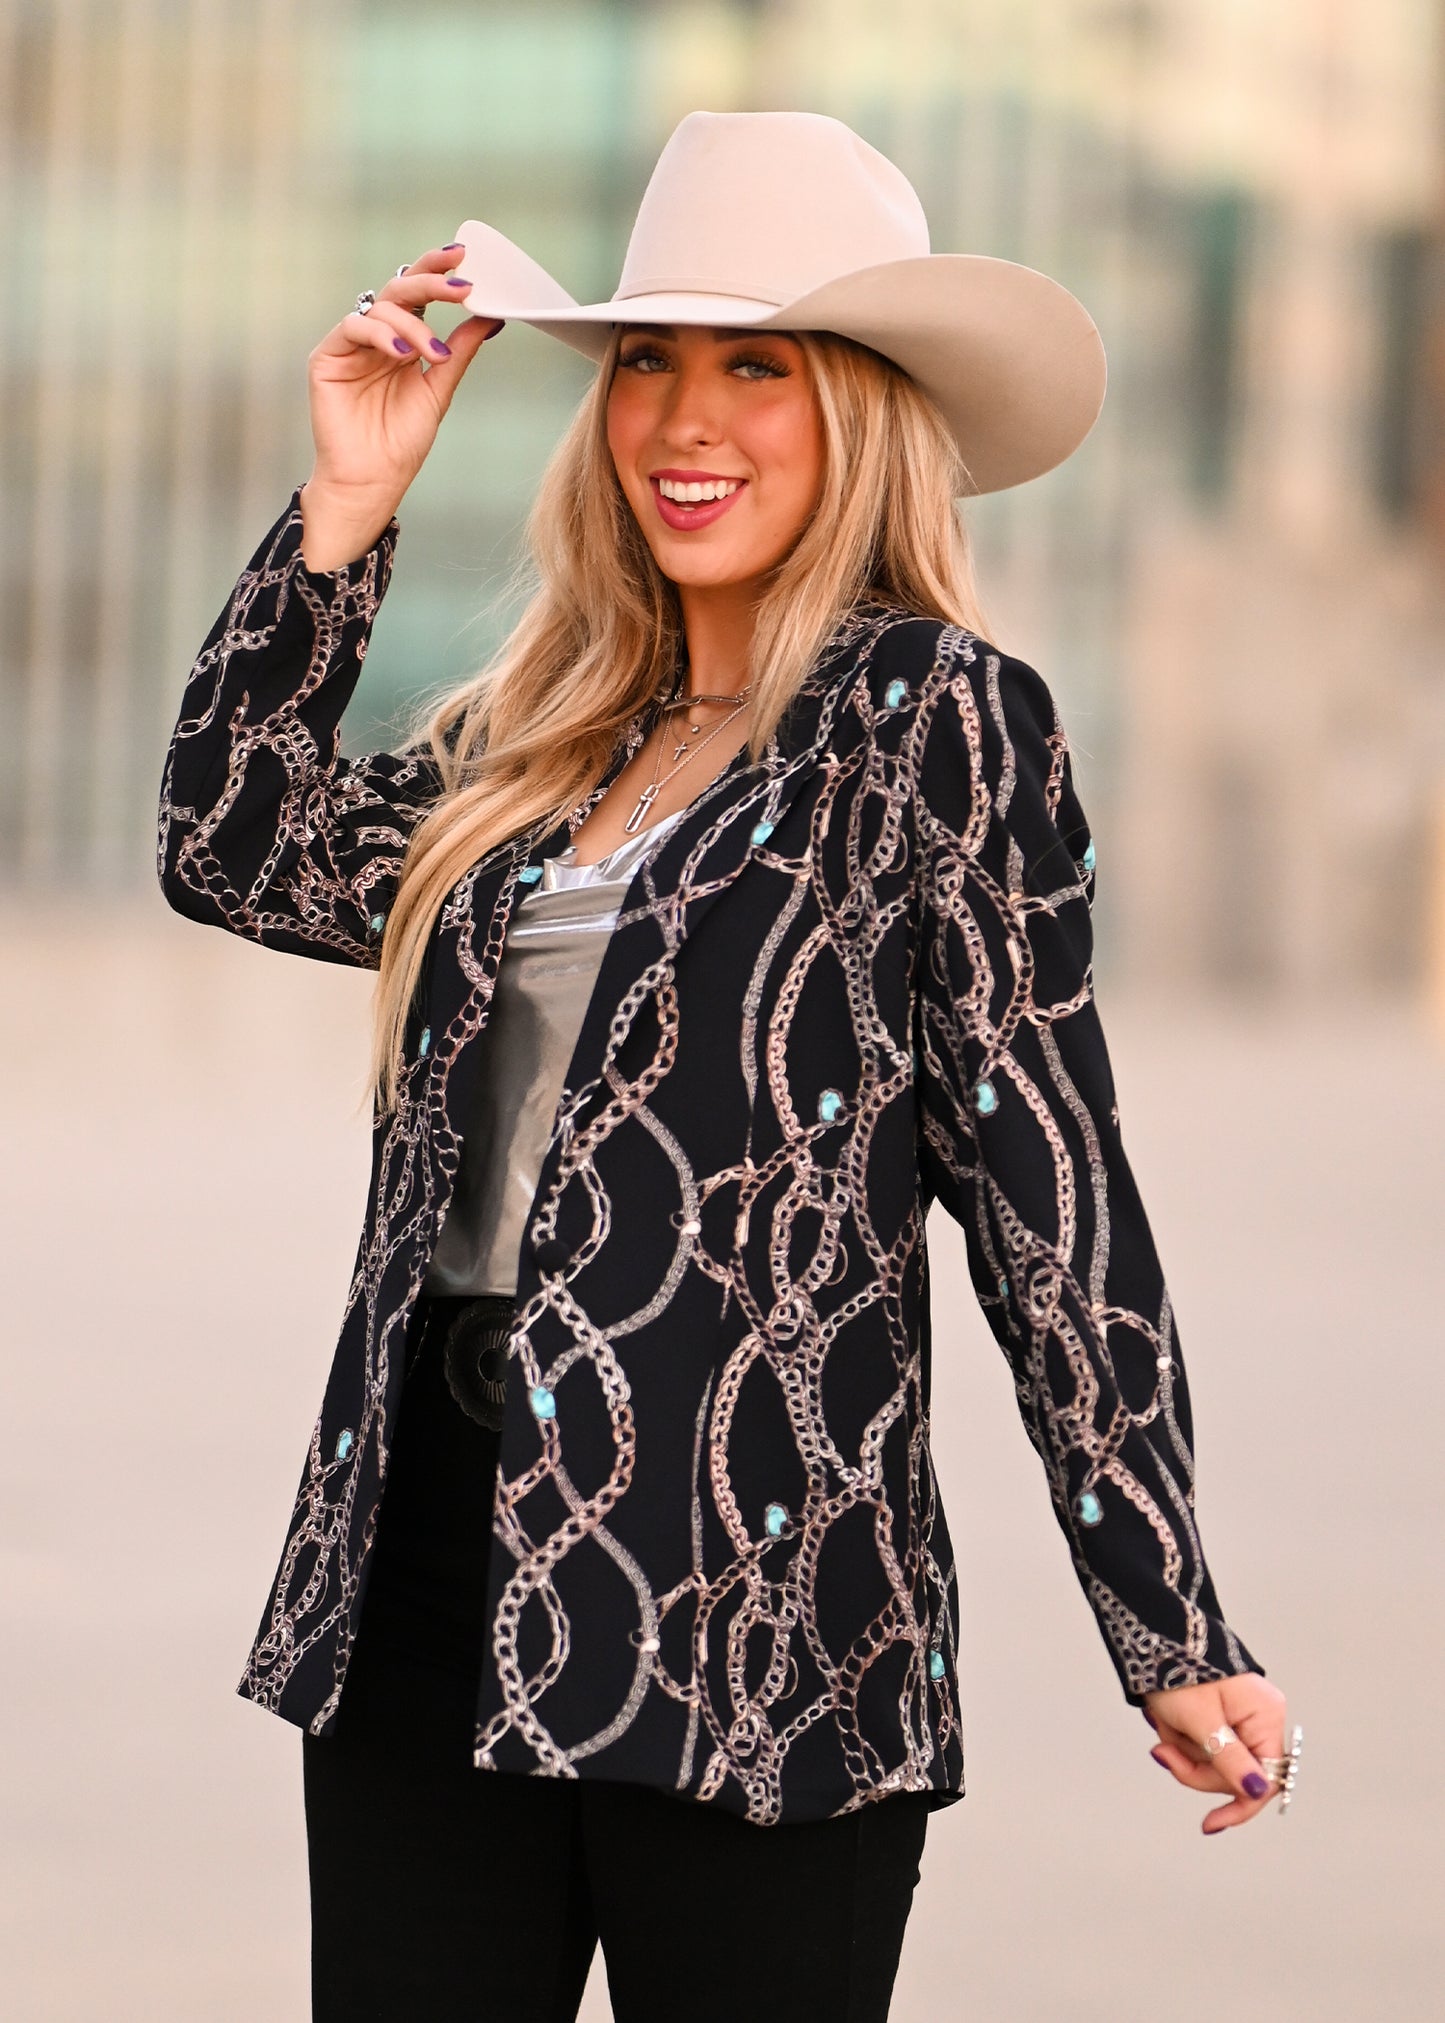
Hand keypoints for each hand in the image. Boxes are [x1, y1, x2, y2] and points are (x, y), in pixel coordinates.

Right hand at [302, 243, 503, 544]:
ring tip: (433, 354)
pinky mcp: (327, 358)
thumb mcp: (439, 389)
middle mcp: (375, 337)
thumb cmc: (401, 443)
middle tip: (461, 286)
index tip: (465, 258)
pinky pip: (352, 327)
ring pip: (381, 309)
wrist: (373, 481)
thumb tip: (490, 315)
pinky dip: (380, 334)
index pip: (419, 294)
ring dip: (414, 326)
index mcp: (402, 340)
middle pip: (400, 290)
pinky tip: (401, 353)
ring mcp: (350, 346)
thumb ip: (459, 351)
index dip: (437, 270)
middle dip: (431, 281)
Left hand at [1142, 1673, 1289, 1834]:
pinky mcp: (1220, 1713)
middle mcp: (1258, 1717)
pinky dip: (1182, 1738)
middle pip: (1235, 1772)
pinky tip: (1166, 1720)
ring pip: (1214, 1760)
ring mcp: (1240, 1714)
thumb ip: (1230, 1759)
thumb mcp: (1201, 1722)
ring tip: (1163, 1722)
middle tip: (1163, 1751)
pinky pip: (1204, 1743)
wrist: (1151, 1634)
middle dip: (1195, 1766)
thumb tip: (1258, 1791)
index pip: (1265, 1779)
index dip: (1239, 1805)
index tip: (1210, 1823)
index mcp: (1265, 1716)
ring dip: (1184, 1749)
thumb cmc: (1177, 1672)